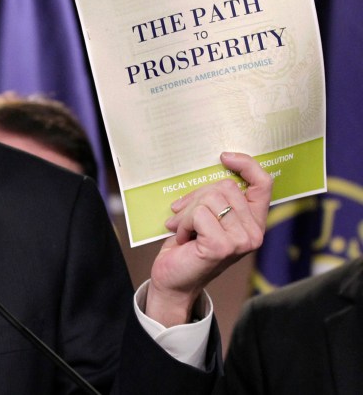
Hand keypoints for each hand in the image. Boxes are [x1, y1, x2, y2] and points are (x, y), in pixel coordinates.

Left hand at [144, 152, 271, 326]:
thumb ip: (217, 198)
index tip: (223, 157)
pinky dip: (184, 222)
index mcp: (254, 222)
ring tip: (183, 229)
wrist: (174, 280)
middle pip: (226, 187)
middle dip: (198, 197)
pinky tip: (183, 238)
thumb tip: (213, 167)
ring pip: (211, 198)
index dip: (246, 164)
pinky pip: (199, 213)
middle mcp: (254, 233)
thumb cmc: (189, 246)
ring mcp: (241, 241)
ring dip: (188, 212)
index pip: (264, 184)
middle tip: (184, 216)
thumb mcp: (208, 216)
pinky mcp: (221, 246)